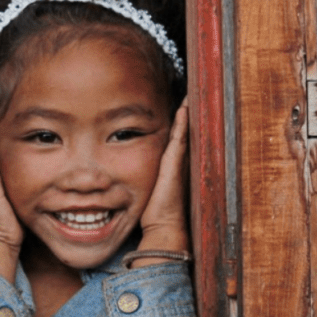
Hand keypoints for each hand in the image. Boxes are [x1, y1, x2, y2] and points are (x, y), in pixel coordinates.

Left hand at [137, 98, 189, 257]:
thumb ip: (141, 176)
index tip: (181, 102)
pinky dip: (183, 123)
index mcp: (172, 165)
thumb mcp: (145, 188)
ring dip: (188, 112)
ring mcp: (179, 162)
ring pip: (186, 131)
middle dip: (188, 111)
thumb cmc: (153, 211)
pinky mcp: (174, 166)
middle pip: (186, 130)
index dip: (180, 120)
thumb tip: (123, 172)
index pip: (177, 137)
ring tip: (193, 92)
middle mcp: (179, 161)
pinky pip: (179, 139)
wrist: (163, 227)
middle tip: (193, 89)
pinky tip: (184, 107)